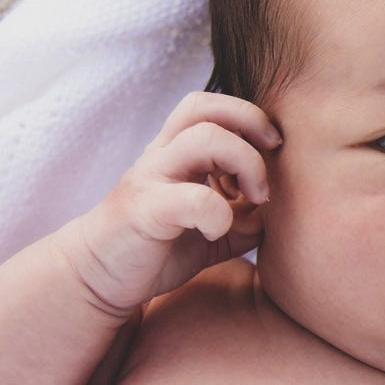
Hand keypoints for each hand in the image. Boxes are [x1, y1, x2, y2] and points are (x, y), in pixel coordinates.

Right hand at [63, 92, 280, 317]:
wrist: (98, 279)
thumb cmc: (159, 248)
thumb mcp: (215, 230)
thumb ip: (248, 215)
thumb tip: (285, 211)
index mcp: (178, 152)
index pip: (213, 105)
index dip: (251, 117)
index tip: (274, 152)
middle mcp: (162, 155)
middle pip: (206, 106)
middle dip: (252, 124)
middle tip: (270, 162)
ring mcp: (150, 179)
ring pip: (204, 139)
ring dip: (245, 164)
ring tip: (254, 199)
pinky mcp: (144, 211)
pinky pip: (193, 199)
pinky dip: (218, 215)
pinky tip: (215, 232)